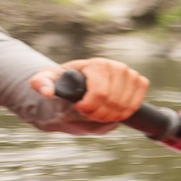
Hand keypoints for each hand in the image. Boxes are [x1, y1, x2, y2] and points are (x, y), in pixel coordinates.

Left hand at [29, 58, 149, 122]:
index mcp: (97, 64)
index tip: (80, 109)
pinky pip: (136, 103)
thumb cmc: (64, 80)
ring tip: (99, 115)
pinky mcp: (140, 82)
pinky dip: (125, 112)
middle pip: (113, 102)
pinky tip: (114, 112)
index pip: (100, 94)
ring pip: (126, 105)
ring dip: (112, 116)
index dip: (90, 108)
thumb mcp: (47, 79)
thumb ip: (41, 83)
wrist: (82, 79)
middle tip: (89, 115)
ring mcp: (131, 74)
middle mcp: (117, 67)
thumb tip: (47, 92)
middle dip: (100, 114)